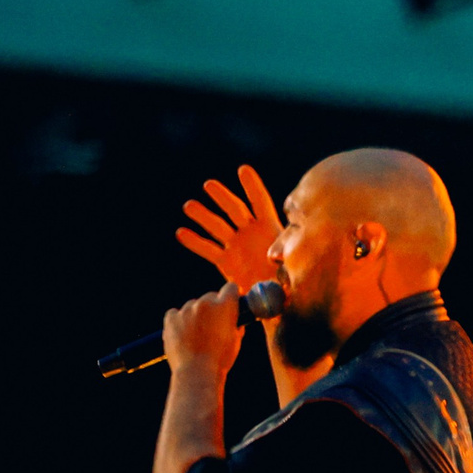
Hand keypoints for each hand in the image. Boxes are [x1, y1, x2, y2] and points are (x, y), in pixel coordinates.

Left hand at [162, 284, 247, 380]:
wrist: (197, 371)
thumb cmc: (220, 358)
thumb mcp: (236, 339)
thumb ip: (234, 323)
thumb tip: (232, 318)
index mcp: (225, 306)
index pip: (231, 288)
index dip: (233, 295)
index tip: (233, 302)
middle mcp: (205, 303)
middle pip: (211, 297)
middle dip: (214, 308)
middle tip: (215, 325)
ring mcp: (186, 310)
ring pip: (193, 307)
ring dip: (196, 316)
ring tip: (198, 336)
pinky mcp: (171, 318)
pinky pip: (175, 313)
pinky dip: (179, 321)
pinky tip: (184, 334)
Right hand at [175, 166, 280, 288]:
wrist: (276, 303)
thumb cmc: (290, 287)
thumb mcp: (291, 275)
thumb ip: (282, 268)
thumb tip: (273, 269)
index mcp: (272, 232)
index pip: (261, 204)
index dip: (252, 187)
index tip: (243, 170)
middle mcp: (252, 234)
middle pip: (235, 210)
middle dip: (223, 197)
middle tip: (209, 185)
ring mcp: (237, 245)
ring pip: (218, 226)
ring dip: (203, 216)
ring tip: (189, 206)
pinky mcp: (225, 261)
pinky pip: (208, 249)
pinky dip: (195, 242)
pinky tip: (181, 233)